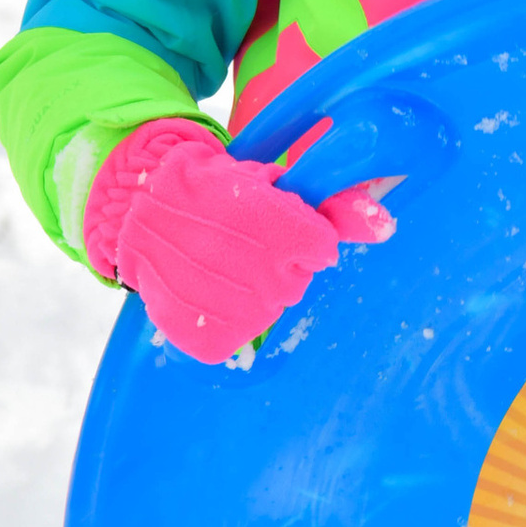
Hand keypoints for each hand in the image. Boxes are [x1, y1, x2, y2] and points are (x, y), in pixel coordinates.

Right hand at [84, 119, 394, 365]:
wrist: (139, 211)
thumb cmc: (215, 192)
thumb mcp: (273, 186)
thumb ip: (335, 211)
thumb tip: (386, 226)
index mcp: (282, 229)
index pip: (321, 249)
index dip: (297, 234)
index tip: (269, 222)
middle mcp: (263, 276)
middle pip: (295, 281)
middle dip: (274, 262)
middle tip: (237, 240)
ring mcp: (235, 311)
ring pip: (267, 308)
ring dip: (248, 289)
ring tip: (215, 263)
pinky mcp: (208, 340)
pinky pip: (235, 337)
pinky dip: (221, 319)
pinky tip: (203, 290)